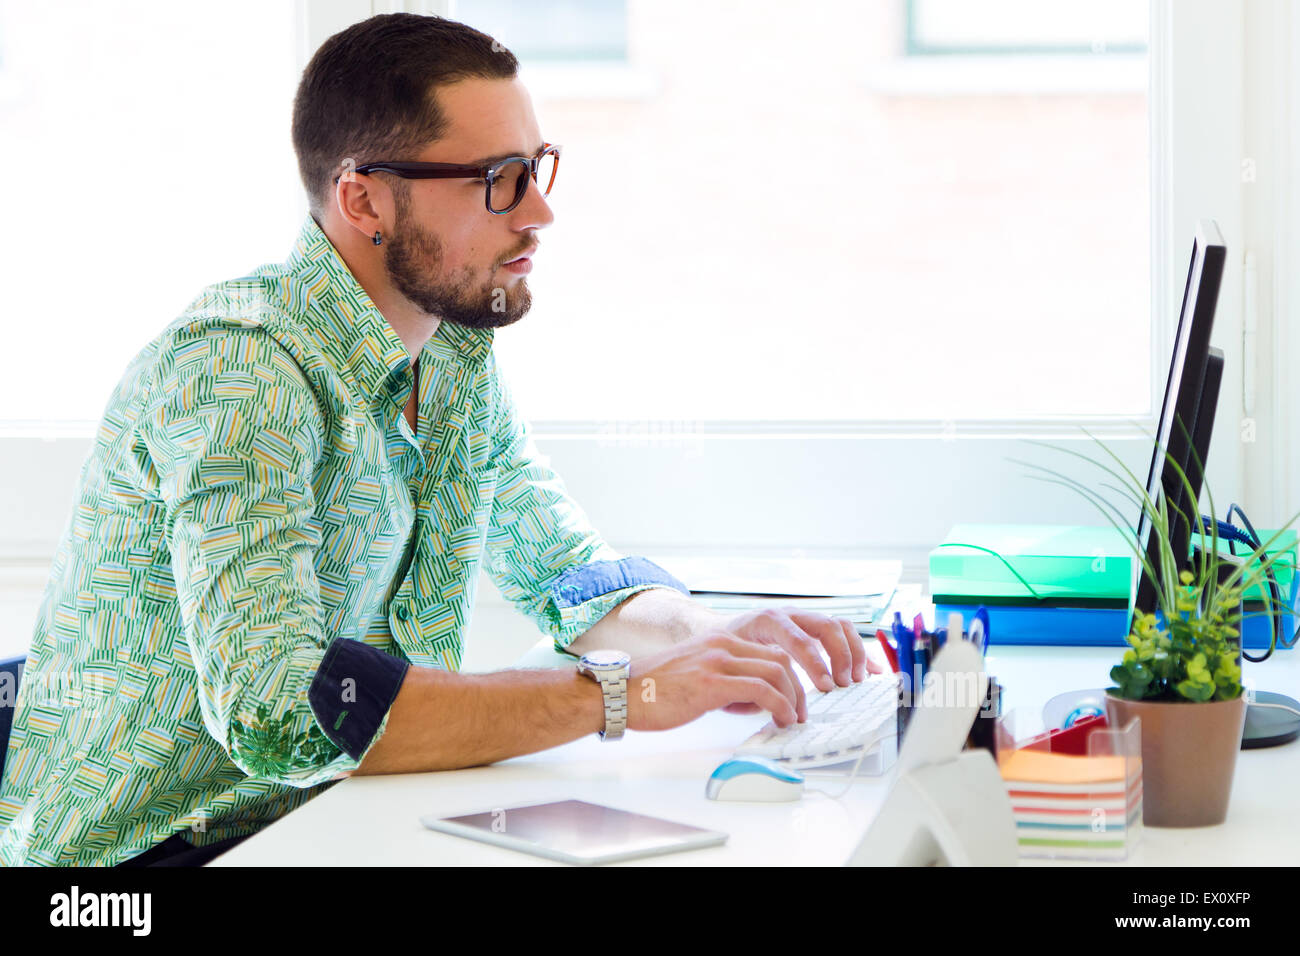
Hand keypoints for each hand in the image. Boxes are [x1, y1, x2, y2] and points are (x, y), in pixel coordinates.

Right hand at [626, 631, 806, 731]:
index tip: (793, 698)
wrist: (619, 693)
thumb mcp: (693, 673)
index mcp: (717, 641)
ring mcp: (716, 662)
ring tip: (792, 719)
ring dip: (793, 698)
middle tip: (800, 711)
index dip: (789, 676)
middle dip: (797, 687)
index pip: (768, 651)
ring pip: (776, 672)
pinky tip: (780, 719)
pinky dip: (779, 706)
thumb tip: (748, 700)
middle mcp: (721, 645)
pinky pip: (761, 690)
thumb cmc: (650, 690)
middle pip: (779, 659)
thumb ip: (721, 679)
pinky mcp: (711, 684)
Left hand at [720, 607, 883, 693]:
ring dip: (853, 652)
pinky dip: (859, 650)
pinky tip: (871, 670)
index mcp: (768, 621)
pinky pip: (843, 632)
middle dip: (840, 656)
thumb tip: (773, 707)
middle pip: (826, 626)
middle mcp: (790, 615)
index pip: (799, 639)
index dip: (816, 664)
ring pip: (839, 625)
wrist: (720, 631)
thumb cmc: (726, 649)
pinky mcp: (814, 628)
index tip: (827, 687)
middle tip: (844, 684)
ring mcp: (804, 619)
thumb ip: (753, 681)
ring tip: (857, 679)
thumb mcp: (733, 663)